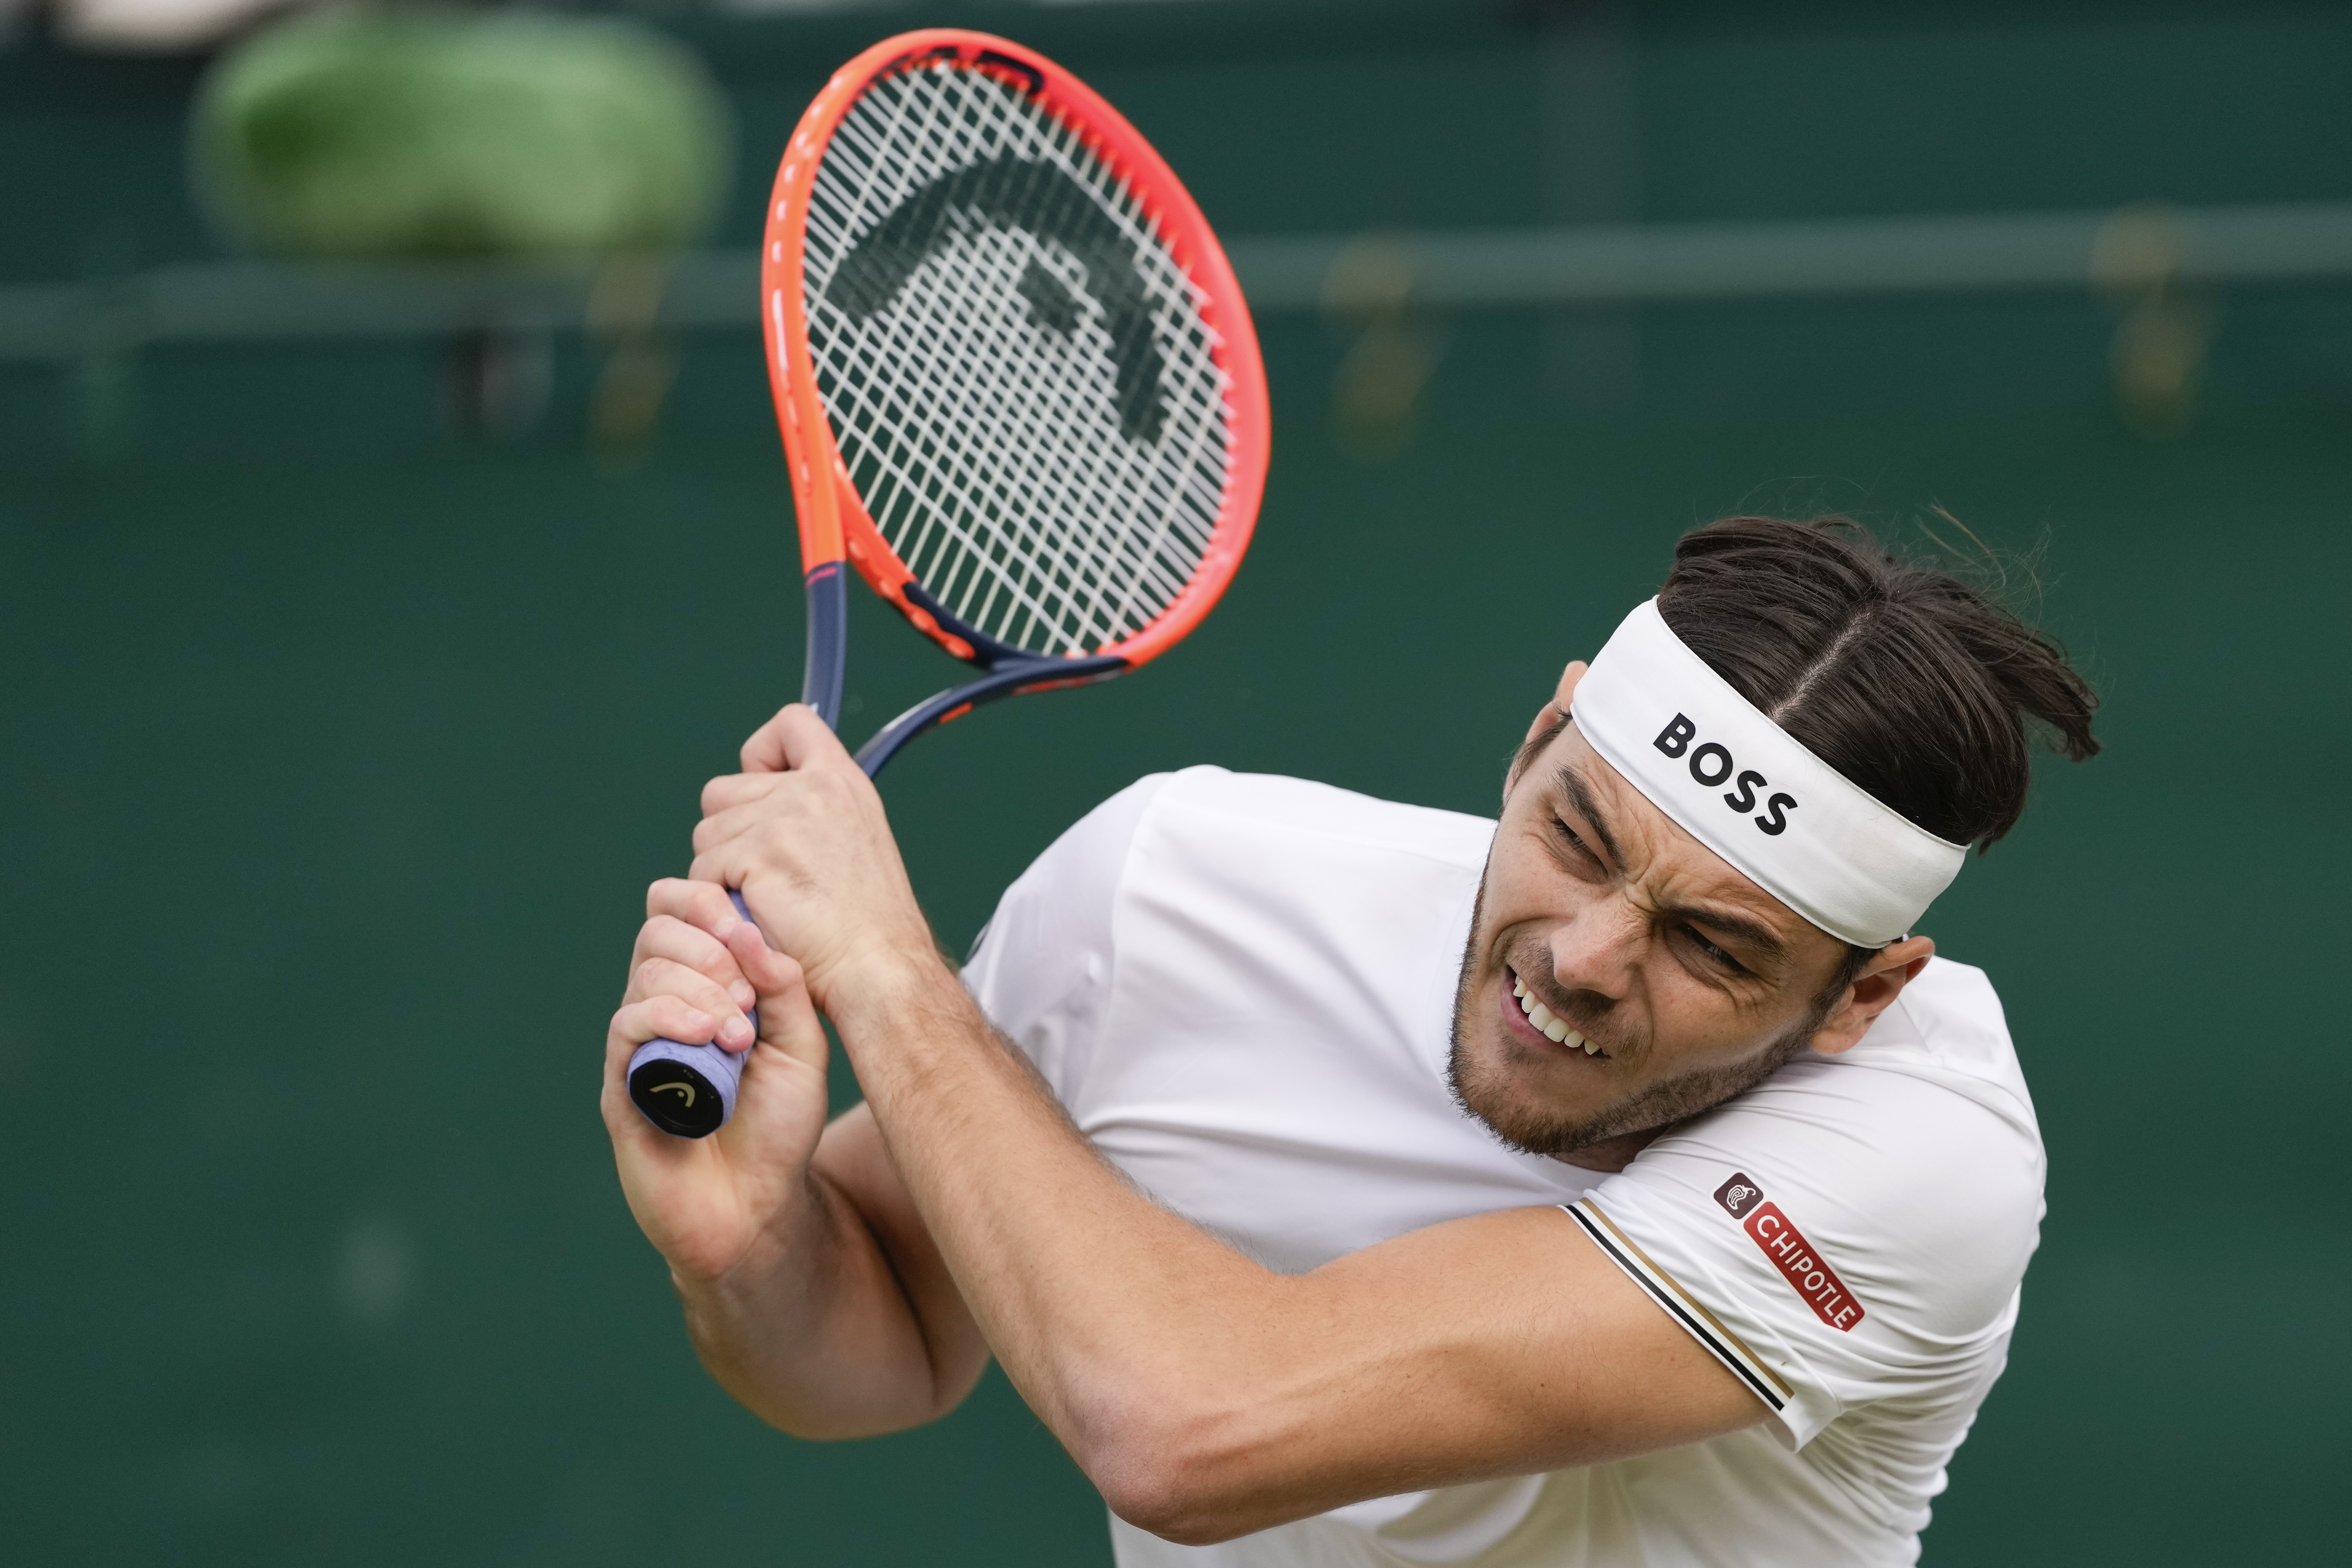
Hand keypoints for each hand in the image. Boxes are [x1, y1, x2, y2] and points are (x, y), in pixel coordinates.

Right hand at [601, 878, 833, 1284]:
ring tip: (739, 1032)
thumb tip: (750, 929)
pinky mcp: (622, 1084)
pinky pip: (626, 1027)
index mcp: (706, 987)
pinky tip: (706, 1035)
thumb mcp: (802, 1048)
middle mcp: (666, 1007)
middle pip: (658, 931)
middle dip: (708, 948)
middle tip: (748, 996)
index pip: (683, 914)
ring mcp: (640, 1045)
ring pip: (645, 975)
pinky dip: (666, 1017)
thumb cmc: (779, 1126)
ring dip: (697, 988)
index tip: (746, 930)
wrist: (756, 1206)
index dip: (707, 905)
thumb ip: (784, 987)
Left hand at [688, 704, 943, 1013]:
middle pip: (723, 791)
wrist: (875, 967)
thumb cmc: (868, 922)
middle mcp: (811, 791)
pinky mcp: (754, 857)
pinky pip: (703, 870)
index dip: (763, 753)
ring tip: (762, 901)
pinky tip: (751, 917)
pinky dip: (717, 899)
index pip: (791, 723)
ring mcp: (781, 822)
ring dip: (720, 870)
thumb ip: (817, 808)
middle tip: (763, 875)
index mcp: (841, 782)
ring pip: (706, 835)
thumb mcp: (858, 839)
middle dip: (729, 834)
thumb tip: (767, 796)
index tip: (765, 785)